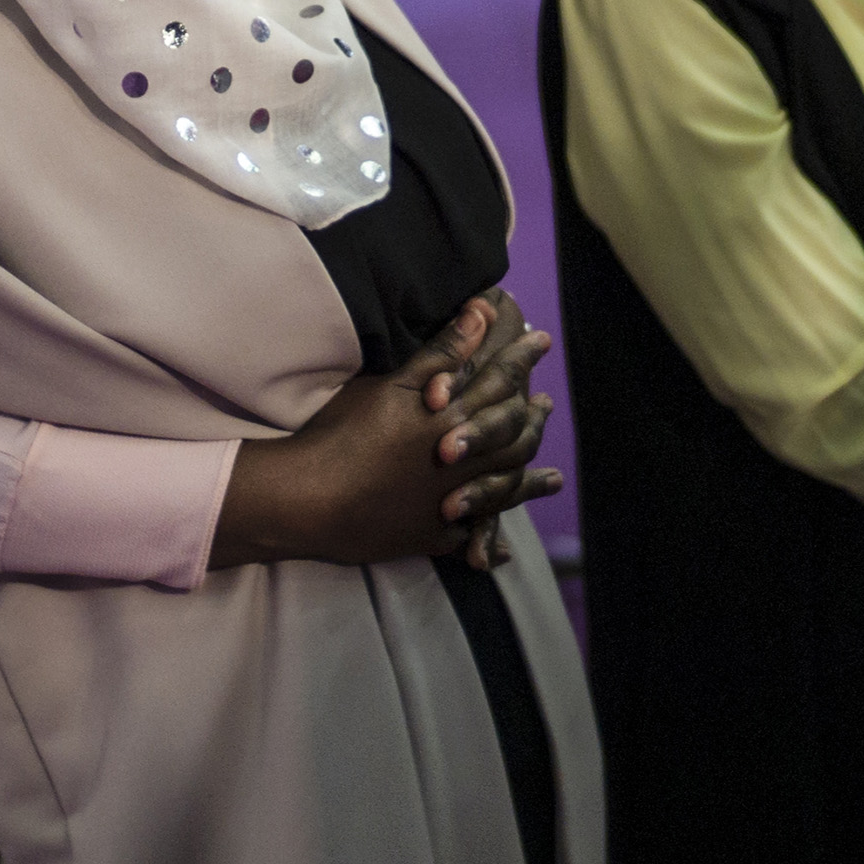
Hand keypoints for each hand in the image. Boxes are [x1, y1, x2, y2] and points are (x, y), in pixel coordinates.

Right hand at [211, 287, 561, 572]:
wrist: (310, 498)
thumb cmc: (344, 434)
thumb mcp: (392, 384)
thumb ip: (441, 352)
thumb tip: (483, 313)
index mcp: (453, 420)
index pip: (501, 382)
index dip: (522, 359)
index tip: (543, 340)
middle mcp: (463, 463)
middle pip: (513, 438)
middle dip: (533, 419)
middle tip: (547, 405)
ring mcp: (449, 504)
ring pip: (504, 490)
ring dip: (530, 482)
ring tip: (552, 478)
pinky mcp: (428, 536)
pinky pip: (468, 540)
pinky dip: (487, 540)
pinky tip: (497, 550)